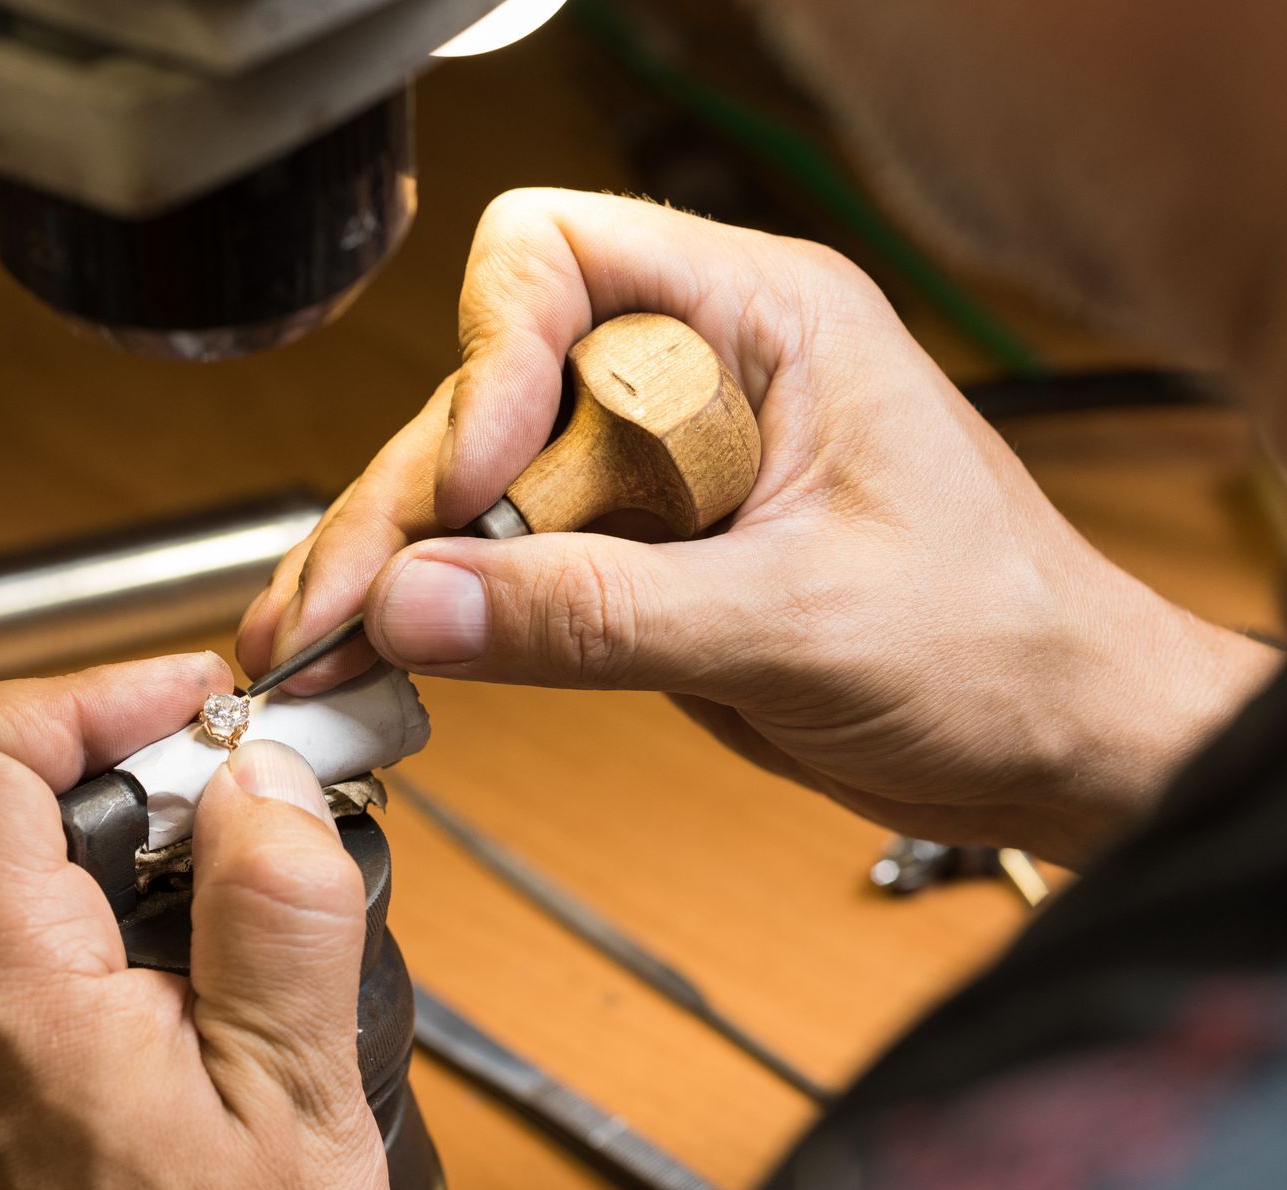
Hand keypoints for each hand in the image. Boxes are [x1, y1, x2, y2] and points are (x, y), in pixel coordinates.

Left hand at [0, 654, 390, 1189]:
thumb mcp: (296, 1116)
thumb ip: (279, 919)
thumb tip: (258, 774)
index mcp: (2, 1005)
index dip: (79, 692)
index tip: (195, 709)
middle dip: (130, 772)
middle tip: (257, 804)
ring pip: (0, 889)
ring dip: (122, 861)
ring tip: (245, 910)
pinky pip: (5, 975)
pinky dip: (97, 941)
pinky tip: (193, 1000)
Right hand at [239, 189, 1276, 860]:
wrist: (1057, 745)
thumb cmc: (1005, 643)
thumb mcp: (797, 622)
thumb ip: (599, 614)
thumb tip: (420, 600)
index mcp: (759, 322)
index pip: (561, 261)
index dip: (490, 357)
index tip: (474, 481)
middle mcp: (691, 379)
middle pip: (487, 389)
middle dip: (405, 498)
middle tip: (339, 607)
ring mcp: (657, 476)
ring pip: (476, 485)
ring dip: (392, 564)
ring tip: (315, 649)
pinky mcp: (635, 559)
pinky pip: (508, 565)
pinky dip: (436, 614)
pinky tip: (371, 659)